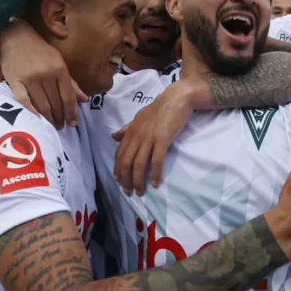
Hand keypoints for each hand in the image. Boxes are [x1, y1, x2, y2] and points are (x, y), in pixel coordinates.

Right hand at [0, 20, 86, 127]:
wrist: (16, 37)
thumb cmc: (41, 52)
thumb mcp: (59, 63)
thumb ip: (71, 83)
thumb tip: (84, 100)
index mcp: (59, 69)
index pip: (68, 96)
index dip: (71, 112)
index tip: (73, 123)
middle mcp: (46, 74)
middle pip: (55, 103)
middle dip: (60, 117)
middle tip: (61, 126)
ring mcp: (30, 78)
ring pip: (41, 104)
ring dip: (48, 118)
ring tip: (51, 125)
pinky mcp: (14, 80)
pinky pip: (24, 100)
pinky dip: (31, 112)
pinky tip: (37, 119)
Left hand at [112, 79, 206, 195]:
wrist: (176, 99)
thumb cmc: (159, 109)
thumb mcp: (139, 118)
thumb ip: (127, 129)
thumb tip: (113, 137)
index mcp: (130, 131)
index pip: (120, 153)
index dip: (117, 169)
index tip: (118, 181)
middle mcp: (137, 136)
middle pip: (127, 162)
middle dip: (126, 179)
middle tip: (128, 192)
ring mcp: (149, 138)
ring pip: (139, 164)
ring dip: (138, 181)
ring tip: (140, 192)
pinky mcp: (162, 139)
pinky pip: (156, 160)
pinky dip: (155, 173)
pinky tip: (155, 183)